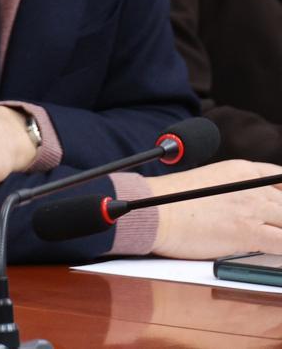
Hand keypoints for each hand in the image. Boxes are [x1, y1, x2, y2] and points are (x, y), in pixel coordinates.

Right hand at [149, 159, 281, 257]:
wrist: (153, 211)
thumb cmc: (170, 201)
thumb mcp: (210, 182)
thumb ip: (235, 191)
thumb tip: (245, 210)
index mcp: (242, 170)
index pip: (281, 178)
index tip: (279, 207)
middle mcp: (251, 185)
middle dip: (281, 218)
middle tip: (274, 227)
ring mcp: (252, 207)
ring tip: (273, 241)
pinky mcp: (248, 231)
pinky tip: (276, 253)